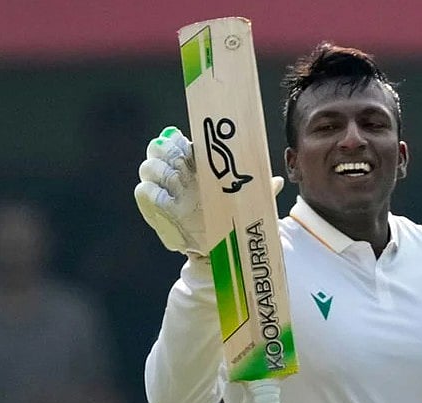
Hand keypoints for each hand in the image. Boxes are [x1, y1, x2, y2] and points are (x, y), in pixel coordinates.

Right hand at [134, 126, 283, 255]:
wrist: (221, 245)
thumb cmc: (234, 215)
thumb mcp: (248, 201)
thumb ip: (260, 189)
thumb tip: (277, 181)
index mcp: (198, 164)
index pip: (178, 140)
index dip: (176, 138)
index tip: (184, 142)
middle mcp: (179, 173)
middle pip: (158, 149)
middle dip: (164, 151)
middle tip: (177, 161)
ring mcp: (166, 190)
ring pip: (149, 168)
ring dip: (158, 170)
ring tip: (174, 182)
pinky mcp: (158, 210)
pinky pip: (144, 192)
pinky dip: (151, 192)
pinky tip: (165, 197)